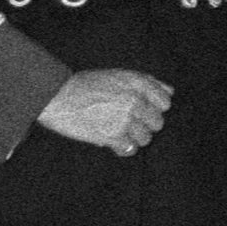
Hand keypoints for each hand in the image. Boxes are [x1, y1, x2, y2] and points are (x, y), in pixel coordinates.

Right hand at [35, 67, 172, 156]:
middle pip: (157, 123)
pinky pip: (130, 149)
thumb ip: (146, 82)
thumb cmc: (85, 86)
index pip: (165, 102)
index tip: (139, 110)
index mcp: (136, 82)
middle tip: (124, 122)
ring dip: (132, 138)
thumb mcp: (117, 75)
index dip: (153, 108)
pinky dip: (122, 148)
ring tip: (114, 131)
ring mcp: (125, 118)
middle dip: (143, 125)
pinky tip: (110, 141)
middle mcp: (134, 99)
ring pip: (145, 138)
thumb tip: (170, 91)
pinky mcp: (114, 135)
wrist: (56, 95)